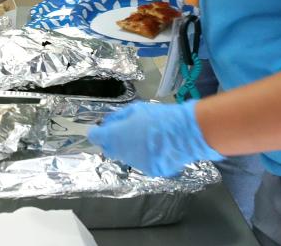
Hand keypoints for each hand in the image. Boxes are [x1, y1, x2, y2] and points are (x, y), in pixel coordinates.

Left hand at [88, 101, 222, 176]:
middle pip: (109, 149)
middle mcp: (122, 152)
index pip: (95, 137)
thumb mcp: (135, 109)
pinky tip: (156, 148)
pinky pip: (142, 163)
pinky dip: (145, 157)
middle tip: (123, 133)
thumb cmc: (159, 117)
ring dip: (130, 149)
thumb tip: (107, 123)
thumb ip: (117, 118)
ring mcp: (136, 164)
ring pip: (126, 157)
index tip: (98, 129)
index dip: (95, 133)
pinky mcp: (150, 171)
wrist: (185, 133)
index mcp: (115, 136)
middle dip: (112, 142)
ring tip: (146, 138)